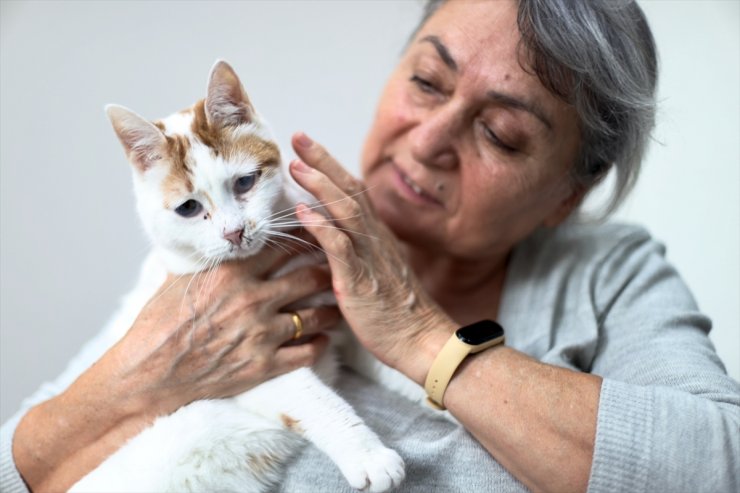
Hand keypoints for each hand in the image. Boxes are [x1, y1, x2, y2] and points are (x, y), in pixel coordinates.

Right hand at [110, 242, 339, 415]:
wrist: (149, 373)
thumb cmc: (159, 323)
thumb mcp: (180, 278)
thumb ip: (209, 258)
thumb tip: (219, 237)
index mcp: (233, 274)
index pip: (283, 247)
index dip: (305, 238)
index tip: (317, 235)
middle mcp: (253, 301)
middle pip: (308, 278)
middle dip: (326, 271)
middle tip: (336, 267)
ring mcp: (261, 335)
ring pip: (314, 316)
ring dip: (330, 309)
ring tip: (337, 304)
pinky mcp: (263, 365)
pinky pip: (306, 352)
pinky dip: (320, 344)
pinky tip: (324, 339)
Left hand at [289, 132, 454, 383]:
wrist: (421, 341)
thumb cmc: (397, 312)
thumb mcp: (376, 274)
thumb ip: (356, 253)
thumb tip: (329, 238)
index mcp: (377, 237)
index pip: (353, 193)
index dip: (331, 169)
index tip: (308, 149)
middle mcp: (375, 239)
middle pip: (349, 190)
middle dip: (323, 162)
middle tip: (298, 137)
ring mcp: (369, 257)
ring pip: (346, 211)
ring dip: (321, 185)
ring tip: (296, 165)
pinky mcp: (360, 280)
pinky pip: (340, 248)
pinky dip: (321, 227)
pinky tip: (302, 213)